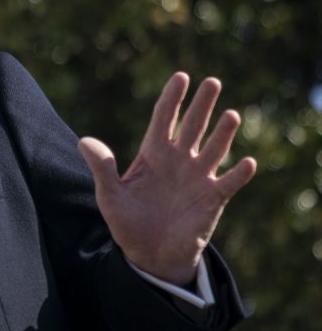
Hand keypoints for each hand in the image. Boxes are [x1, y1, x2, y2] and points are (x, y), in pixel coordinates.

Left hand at [77, 72, 256, 284]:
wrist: (149, 254)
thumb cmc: (128, 222)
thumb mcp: (109, 195)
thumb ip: (101, 168)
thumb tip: (83, 141)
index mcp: (153, 154)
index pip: (164, 119)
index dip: (172, 98)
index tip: (181, 76)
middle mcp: (179, 161)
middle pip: (193, 126)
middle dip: (202, 105)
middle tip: (212, 82)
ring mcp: (198, 178)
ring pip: (214, 149)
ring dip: (223, 134)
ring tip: (232, 115)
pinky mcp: (213, 199)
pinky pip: (229, 183)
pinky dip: (239, 174)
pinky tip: (247, 162)